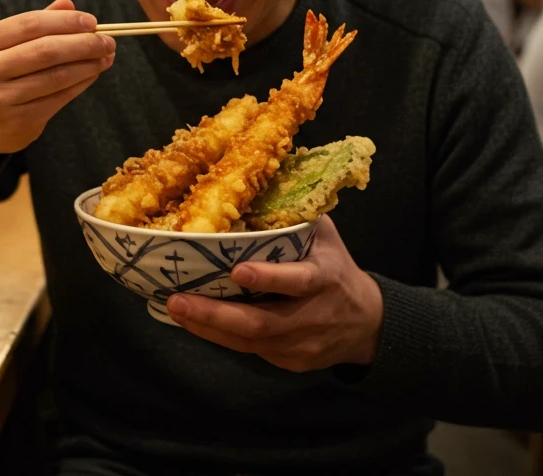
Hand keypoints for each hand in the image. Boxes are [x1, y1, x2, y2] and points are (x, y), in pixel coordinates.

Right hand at [0, 0, 114, 161]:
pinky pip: (58, 98)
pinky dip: (80, 84)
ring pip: (56, 76)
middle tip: (108, 42)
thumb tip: (70, 5)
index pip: (30, 24)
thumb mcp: (3, 45)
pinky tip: (92, 75)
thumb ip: (35, 24)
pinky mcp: (17, 122)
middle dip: (84, 44)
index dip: (65, 21)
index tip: (92, 22)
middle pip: (46, 50)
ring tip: (105, 57)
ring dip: (88, 65)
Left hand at [166, 216, 383, 371]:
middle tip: (178, 300)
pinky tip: (194, 322)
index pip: (298, 281)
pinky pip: (249, 350)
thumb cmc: (337, 268)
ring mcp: (301, 345)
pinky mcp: (289, 362)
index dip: (268, 278)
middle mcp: (312, 316)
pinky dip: (220, 337)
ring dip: (208, 327)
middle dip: (216, 314)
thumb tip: (260, 180)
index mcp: (325, 278)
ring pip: (249, 342)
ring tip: (175, 308)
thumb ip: (297, 216)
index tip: (235, 270)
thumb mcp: (327, 237)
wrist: (367, 324)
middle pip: (262, 323)